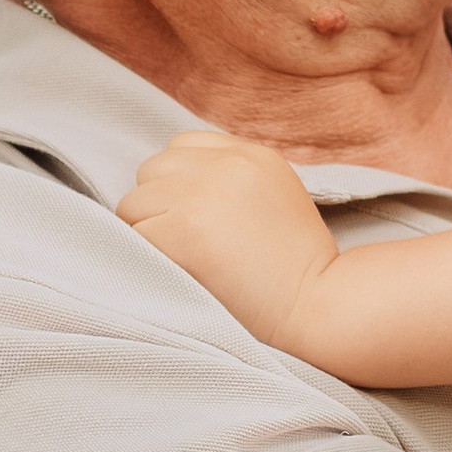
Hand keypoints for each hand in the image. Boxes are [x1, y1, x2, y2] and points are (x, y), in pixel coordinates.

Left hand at [118, 130, 339, 352]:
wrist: (318, 305)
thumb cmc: (296, 267)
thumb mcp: (275, 198)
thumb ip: (233, 180)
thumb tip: (173, 186)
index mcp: (252, 155)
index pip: (181, 147)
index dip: (180, 183)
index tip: (199, 218)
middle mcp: (226, 165)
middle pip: (151, 171)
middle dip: (160, 206)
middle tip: (190, 244)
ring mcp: (203, 193)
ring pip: (133, 204)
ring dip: (148, 232)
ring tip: (186, 260)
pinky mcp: (184, 229)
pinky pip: (134, 235)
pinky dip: (146, 257)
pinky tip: (180, 273)